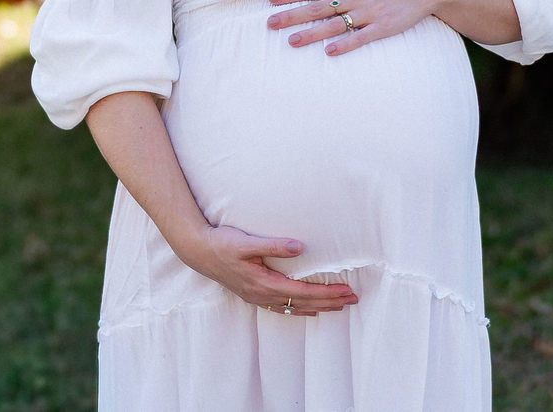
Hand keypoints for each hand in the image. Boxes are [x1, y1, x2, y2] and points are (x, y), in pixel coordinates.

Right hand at [179, 224, 358, 315]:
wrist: (199, 252)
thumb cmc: (223, 243)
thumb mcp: (247, 242)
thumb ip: (274, 244)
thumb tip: (300, 247)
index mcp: (265, 283)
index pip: (304, 292)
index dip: (327, 293)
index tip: (347, 291)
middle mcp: (264, 295)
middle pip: (304, 304)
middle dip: (330, 302)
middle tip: (353, 299)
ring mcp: (259, 298)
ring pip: (295, 308)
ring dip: (318, 307)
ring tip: (339, 307)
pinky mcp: (254, 295)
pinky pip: (283, 308)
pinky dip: (300, 310)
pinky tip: (308, 310)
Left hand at [267, 0, 443, 55]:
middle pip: (317, 7)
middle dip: (292, 15)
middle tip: (270, 23)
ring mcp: (368, 13)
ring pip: (334, 25)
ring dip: (311, 34)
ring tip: (291, 41)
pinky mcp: (382, 27)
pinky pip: (360, 38)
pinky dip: (345, 45)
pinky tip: (330, 52)